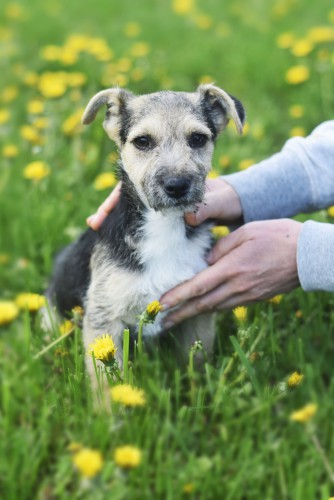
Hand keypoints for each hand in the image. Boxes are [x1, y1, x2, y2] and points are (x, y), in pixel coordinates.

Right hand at [86, 178, 241, 229]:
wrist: (235, 202)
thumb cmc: (226, 196)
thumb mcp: (220, 200)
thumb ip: (210, 206)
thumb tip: (191, 217)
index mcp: (173, 175)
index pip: (137, 182)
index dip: (119, 197)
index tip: (107, 212)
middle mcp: (163, 182)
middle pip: (128, 191)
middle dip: (110, 206)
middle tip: (95, 223)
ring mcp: (163, 195)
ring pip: (132, 202)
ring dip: (115, 214)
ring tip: (98, 227)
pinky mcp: (166, 209)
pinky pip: (143, 214)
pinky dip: (129, 222)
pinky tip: (114, 232)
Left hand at [161, 219, 301, 325]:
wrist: (307, 255)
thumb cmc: (277, 236)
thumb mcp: (246, 232)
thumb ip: (221, 247)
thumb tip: (206, 262)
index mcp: (232, 268)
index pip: (198, 286)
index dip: (177, 297)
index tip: (160, 304)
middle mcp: (237, 286)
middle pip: (202, 303)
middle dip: (179, 314)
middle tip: (160, 322)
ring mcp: (247, 295)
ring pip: (214, 307)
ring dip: (193, 313)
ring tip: (176, 318)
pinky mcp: (255, 298)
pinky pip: (228, 305)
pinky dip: (211, 308)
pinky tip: (202, 308)